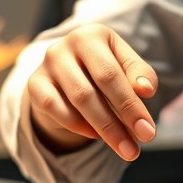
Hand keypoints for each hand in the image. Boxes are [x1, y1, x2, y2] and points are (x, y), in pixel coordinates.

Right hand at [26, 24, 156, 161]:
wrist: (66, 70)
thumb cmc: (103, 66)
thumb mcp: (123, 63)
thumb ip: (139, 73)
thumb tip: (146, 89)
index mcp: (93, 34)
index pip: (114, 73)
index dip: (132, 105)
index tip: (148, 132)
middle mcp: (67, 44)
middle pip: (97, 87)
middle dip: (120, 121)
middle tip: (135, 148)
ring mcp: (48, 63)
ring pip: (79, 100)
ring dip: (104, 129)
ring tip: (124, 148)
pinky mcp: (34, 84)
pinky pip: (55, 109)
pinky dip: (78, 125)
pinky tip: (96, 135)